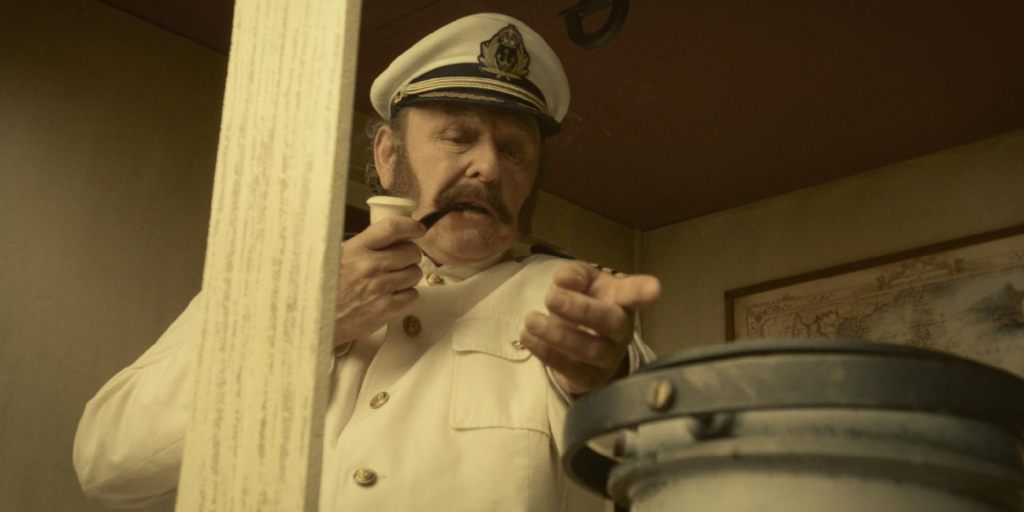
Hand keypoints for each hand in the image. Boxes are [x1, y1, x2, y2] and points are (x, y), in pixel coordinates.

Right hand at [333, 217, 424, 344]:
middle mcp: (370, 266)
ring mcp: (380, 288)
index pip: (392, 228)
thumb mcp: (340, 256)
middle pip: (411, 251)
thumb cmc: (328, 288)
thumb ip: (366, 245)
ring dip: (408, 275)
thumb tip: (396, 236)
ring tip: (394, 280)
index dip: (410, 226)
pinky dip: (407, 294)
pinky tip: (392, 295)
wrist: (318, 320)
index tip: (418, 229)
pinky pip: (413, 294)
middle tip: (401, 261)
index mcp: (356, 249)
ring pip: (415, 273)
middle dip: (410, 255)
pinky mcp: (387, 309)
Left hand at [519, 261, 660, 394]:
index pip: (634, 294)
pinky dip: (546, 353)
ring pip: (591, 349)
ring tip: (531, 320)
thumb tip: (566, 280)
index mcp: (621, 301)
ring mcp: (608, 358)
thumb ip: (573, 274)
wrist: (574, 342)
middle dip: (581, 309)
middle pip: (612, 323)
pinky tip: (529, 337)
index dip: (644, 291)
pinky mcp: (588, 378)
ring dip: (558, 334)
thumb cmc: (583, 302)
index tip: (654, 289)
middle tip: (550, 298)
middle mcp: (621, 331)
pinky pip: (570, 369)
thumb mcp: (578, 280)